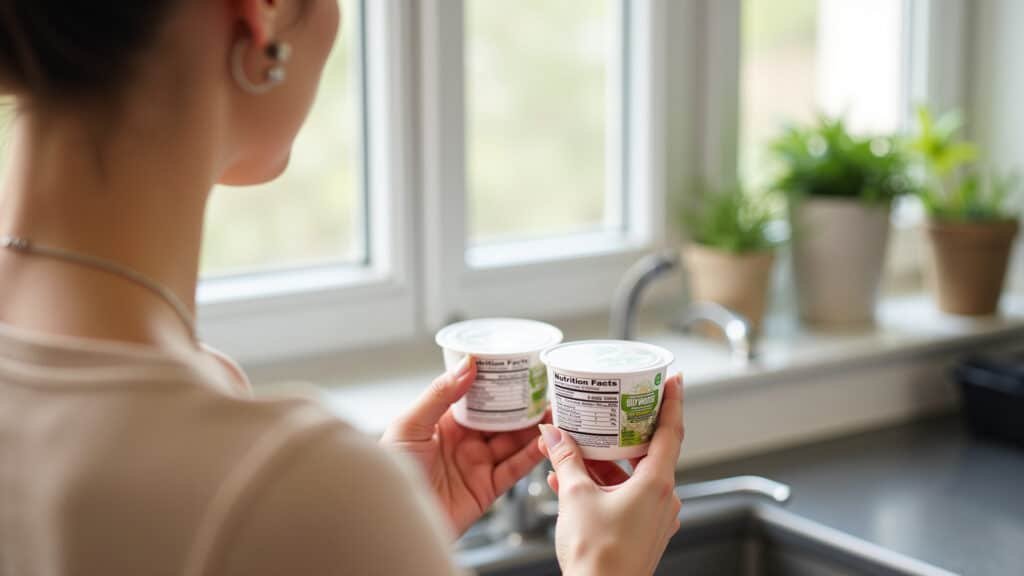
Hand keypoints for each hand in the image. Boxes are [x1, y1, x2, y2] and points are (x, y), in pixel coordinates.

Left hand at [380, 356, 545, 535]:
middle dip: (524, 406)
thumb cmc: (391, 472)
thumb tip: (467, 364)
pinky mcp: (486, 489)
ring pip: (513, 442)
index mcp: (444, 423)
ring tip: (556, 413)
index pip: (477, 397)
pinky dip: (532, 456)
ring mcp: (476, 465)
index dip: (499, 383)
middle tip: (547, 390)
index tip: (520, 369)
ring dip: (535, 428)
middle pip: (501, 419)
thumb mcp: (410, 425)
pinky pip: (515, 469)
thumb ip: (439, 394)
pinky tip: (546, 442)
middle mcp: (463, 442)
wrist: (392, 520)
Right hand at [539, 374, 683, 575]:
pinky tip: (571, 482)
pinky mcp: (643, 533)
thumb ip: (566, 460)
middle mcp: (664, 500)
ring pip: (632, 477)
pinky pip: (626, 498)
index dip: (672, 402)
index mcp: (657, 484)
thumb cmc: (597, 557)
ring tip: (573, 451)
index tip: (673, 380)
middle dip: (622, 433)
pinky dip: (604, 487)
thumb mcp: (575, 496)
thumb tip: (553, 435)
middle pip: (648, 452)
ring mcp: (655, 518)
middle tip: (611, 410)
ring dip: (604, 464)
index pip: (671, 431)